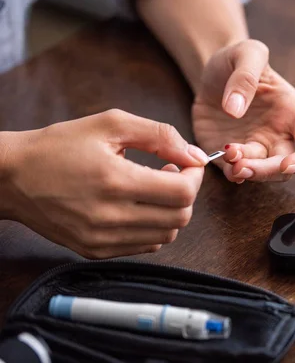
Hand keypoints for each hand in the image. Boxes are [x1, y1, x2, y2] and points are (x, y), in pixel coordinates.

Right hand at [0, 109, 208, 258]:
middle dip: (186, 192)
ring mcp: (102, 239)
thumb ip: (160, 135)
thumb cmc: (59, 146)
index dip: (195, 175)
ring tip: (154, 188)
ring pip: (166, 235)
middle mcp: (110, 217)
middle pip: (180, 217)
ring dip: (171, 211)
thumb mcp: (110, 124)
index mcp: (116, 181)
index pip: (183, 193)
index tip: (187, 162)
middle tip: (171, 172)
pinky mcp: (96, 251)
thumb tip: (195, 154)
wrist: (12, 177)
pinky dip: (153, 227)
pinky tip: (139, 206)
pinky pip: (145, 246)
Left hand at [192, 40, 294, 182]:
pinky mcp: (234, 155)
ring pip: (262, 173)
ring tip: (228, 156)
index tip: (287, 165)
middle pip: (286, 167)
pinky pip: (237, 172)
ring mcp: (257, 147)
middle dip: (267, 171)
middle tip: (243, 165)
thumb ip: (245, 76)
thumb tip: (235, 109)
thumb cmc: (236, 60)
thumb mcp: (245, 53)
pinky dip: (231, 173)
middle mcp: (280, 134)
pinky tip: (220, 159)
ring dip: (247, 172)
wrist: (211, 71)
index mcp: (293, 112)